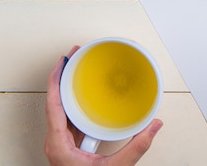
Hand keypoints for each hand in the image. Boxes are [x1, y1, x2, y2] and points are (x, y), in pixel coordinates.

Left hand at [45, 46, 162, 165]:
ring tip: (76, 73)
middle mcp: (56, 143)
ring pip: (60, 112)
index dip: (55, 81)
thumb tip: (153, 126)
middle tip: (72, 59)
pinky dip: (75, 106)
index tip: (62, 63)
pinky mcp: (68, 149)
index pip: (53, 105)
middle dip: (62, 78)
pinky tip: (84, 99)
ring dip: (68, 91)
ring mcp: (60, 146)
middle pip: (54, 103)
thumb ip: (136, 148)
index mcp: (59, 145)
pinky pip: (68, 121)